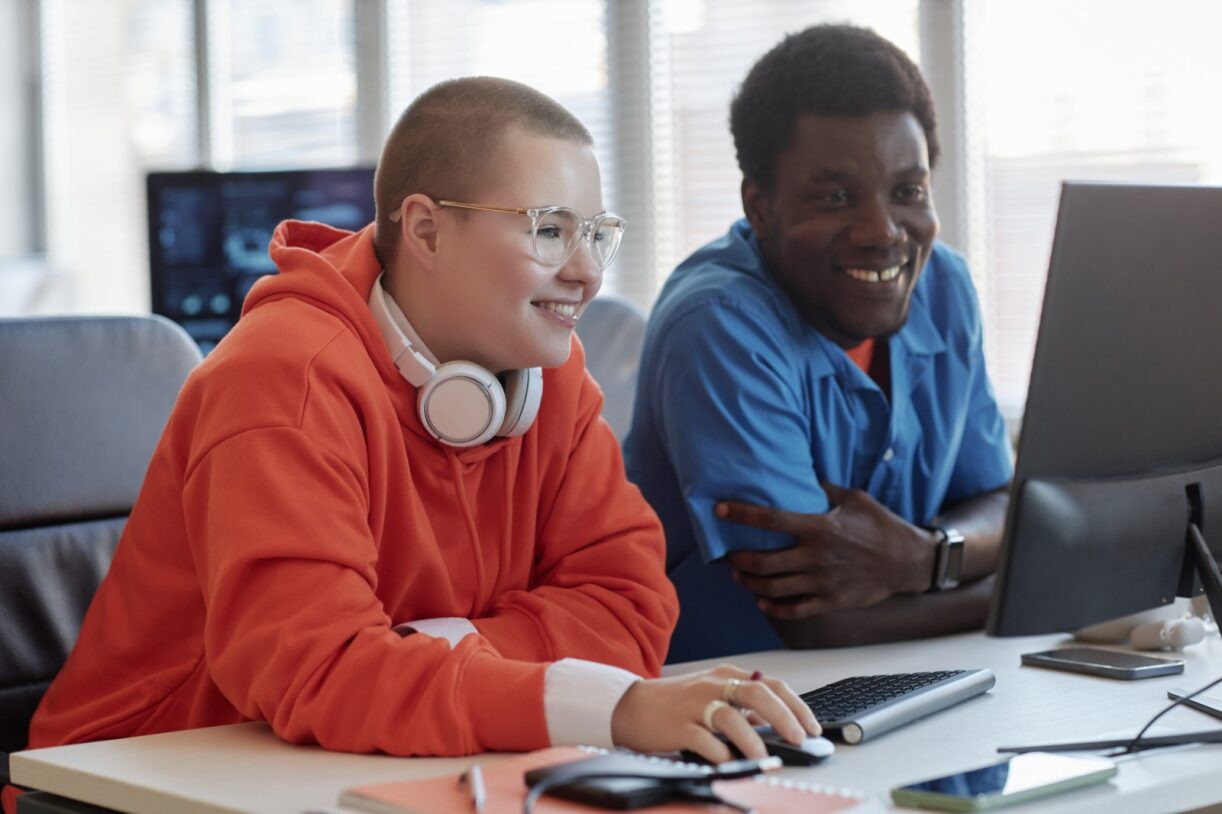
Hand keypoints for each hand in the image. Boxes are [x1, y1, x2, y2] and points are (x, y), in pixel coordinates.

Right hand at [610, 665, 819, 762]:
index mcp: (725, 675)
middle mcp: (712, 685)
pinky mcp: (677, 726)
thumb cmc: (676, 704)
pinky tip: (728, 763)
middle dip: (783, 717)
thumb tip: (778, 725)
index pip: (770, 684)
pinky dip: (720, 753)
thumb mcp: (712, 695)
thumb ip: (741, 705)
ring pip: (730, 716)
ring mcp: (694, 705)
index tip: (812, 727)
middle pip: (756, 693)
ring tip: (764, 758)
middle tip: (799, 739)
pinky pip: (703, 740)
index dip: (796, 705)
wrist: (630, 706)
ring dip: (753, 739)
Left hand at [719, 482, 934, 618]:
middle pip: (763, 562)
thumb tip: (803, 475)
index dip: (741, 514)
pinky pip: (794, 609)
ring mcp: (822, 582)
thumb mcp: (855, 498)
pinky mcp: (830, 601)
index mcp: (819, 527)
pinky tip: (762, 601)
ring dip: (750, 583)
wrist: (908, 562)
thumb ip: (826, 489)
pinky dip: (773, 607)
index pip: (771, 519)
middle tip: (728, 555)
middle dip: (739, 560)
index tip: (719, 510)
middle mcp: (816, 556)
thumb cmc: (881, 526)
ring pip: (773, 588)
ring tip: (739, 576)